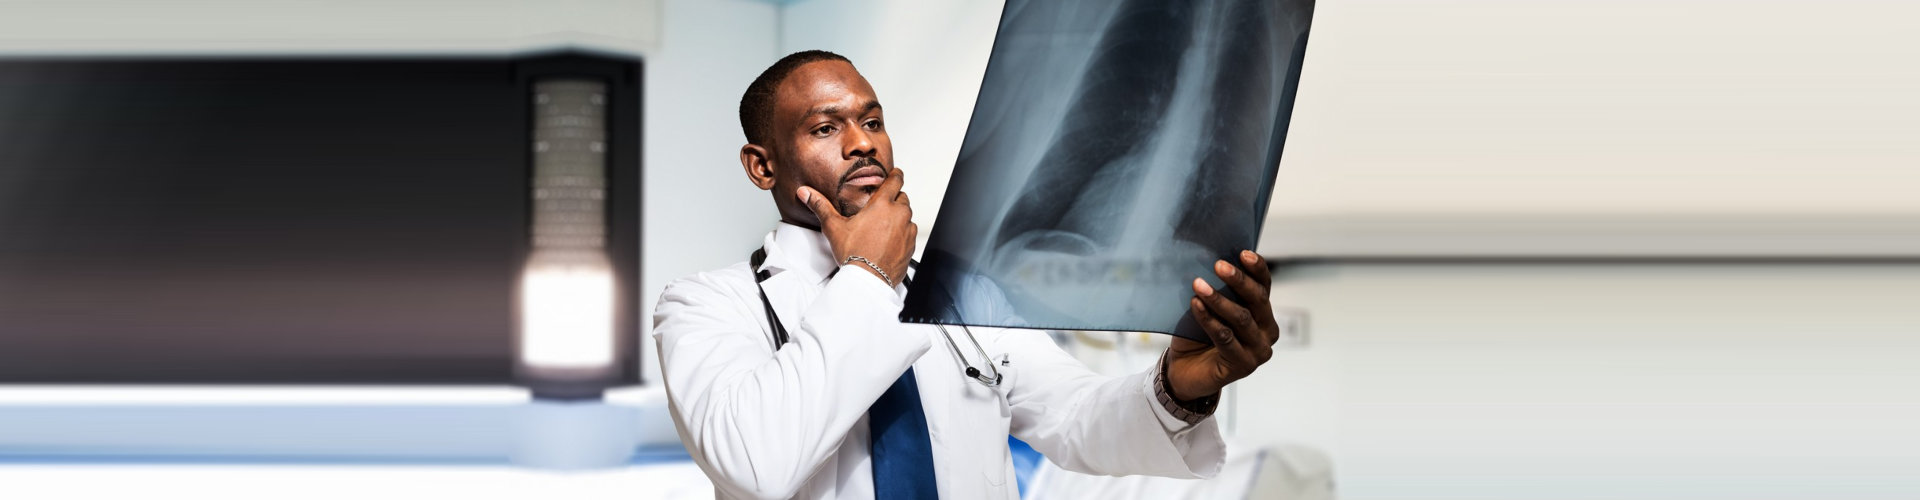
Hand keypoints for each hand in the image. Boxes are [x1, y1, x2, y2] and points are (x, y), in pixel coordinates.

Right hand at [796, 167, 916, 285]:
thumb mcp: (834, 227)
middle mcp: (899, 215)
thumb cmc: (854, 253)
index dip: (896, 175)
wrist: (867, 279)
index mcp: (882, 205)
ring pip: (907, 216)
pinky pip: (910, 234)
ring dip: (899, 217)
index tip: (896, 173)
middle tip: (882, 206)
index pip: (896, 180)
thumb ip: (820, 206)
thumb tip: (806, 193)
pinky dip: (902, 234)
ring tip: (884, 226)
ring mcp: (907, 231)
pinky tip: (890, 241)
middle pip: (902, 198)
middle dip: (894, 199)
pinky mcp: (911, 246)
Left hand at [1166, 250, 1278, 401]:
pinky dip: (1209, 320)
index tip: (1242, 253)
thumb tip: (1212, 263)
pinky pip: (1225, 337)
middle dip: (1239, 280)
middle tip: (1218, 265)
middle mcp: (1267, 331)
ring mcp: (1258, 350)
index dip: (1256, 268)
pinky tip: (1196, 306)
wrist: (1183, 370)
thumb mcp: (1210, 308)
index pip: (1264, 286)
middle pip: (1257, 300)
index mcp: (1263, 313)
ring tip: (1199, 285)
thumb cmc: (1197, 336)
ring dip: (1219, 300)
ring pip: (1242, 318)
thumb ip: (1219, 290)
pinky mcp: (1244, 365)